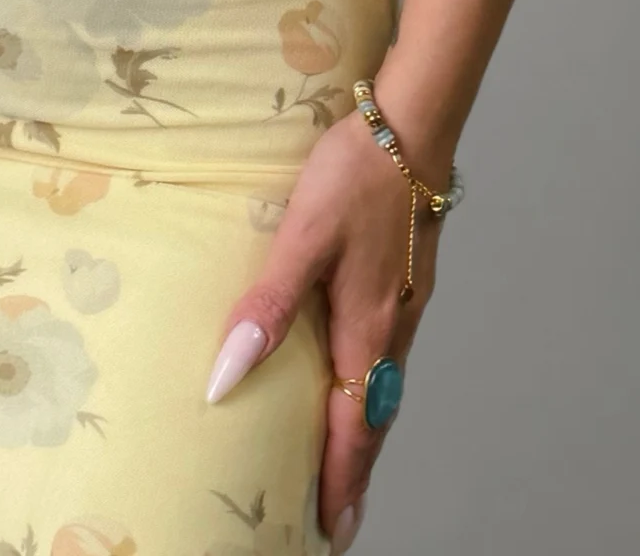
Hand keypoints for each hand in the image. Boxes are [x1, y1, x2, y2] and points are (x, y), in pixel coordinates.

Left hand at [205, 91, 453, 552]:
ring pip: (385, 386)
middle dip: (356, 472)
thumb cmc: (355, 175)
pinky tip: (357, 375)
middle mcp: (394, 326)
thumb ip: (268, 306)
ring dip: (366, 432)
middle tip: (338, 517)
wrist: (413, 125)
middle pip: (376, 418)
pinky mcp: (409, 276)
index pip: (354, 428)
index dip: (340, 480)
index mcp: (369, 328)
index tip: (331, 528)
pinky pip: (389, 354)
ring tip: (344, 462)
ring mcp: (407, 301)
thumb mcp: (302, 237)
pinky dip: (373, 388)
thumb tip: (227, 377)